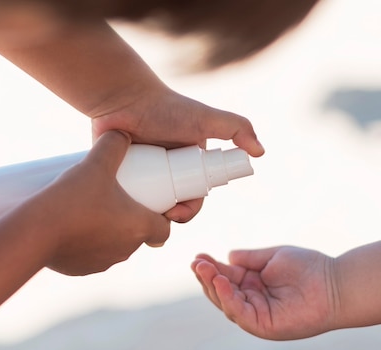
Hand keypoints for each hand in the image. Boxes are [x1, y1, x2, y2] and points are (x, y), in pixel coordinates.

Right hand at [36, 130, 169, 275]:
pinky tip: (73, 226)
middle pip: (138, 235)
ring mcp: (103, 262)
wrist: (34, 233)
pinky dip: (86, 243)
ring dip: (108, 231)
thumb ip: (113, 144)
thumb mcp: (96, 163)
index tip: (148, 200)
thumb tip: (121, 132)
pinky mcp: (81, 270)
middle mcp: (126, 250)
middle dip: (130, 218)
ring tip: (90, 208)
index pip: (164, 227)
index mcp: (139, 228)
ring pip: (114, 245)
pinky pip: (90, 255)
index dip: (160, 214)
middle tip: (114, 196)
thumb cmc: (72, 198)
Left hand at [91, 85, 263, 222]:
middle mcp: (167, 170)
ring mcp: (142, 173)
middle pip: (171, 205)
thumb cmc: (166, 108)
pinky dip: (124, 210)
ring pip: (147, 207)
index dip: (189, 210)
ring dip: (145, 220)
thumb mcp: (205, 119)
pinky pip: (123, 200)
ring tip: (139, 219)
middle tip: (157, 217)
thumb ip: (237, 127)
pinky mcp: (120, 175)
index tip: (178, 213)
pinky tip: (122, 216)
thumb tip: (260, 153)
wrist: (124, 98)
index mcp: (189, 164)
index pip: (194, 196)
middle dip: (167, 219)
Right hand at [191, 247, 337, 339]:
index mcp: (253, 285)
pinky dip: (229, 299)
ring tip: (204, 269)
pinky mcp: (265, 327)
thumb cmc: (309, 268)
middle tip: (196, 262)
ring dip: (213, 287)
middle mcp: (252, 301)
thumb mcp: (273, 257)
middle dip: (207, 277)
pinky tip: (222, 282)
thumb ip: (250, 259)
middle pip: (221, 292)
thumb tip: (227, 256)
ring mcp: (257, 315)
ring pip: (227, 304)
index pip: (225, 277)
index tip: (198, 256)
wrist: (335, 283)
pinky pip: (241, 314)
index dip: (210, 268)